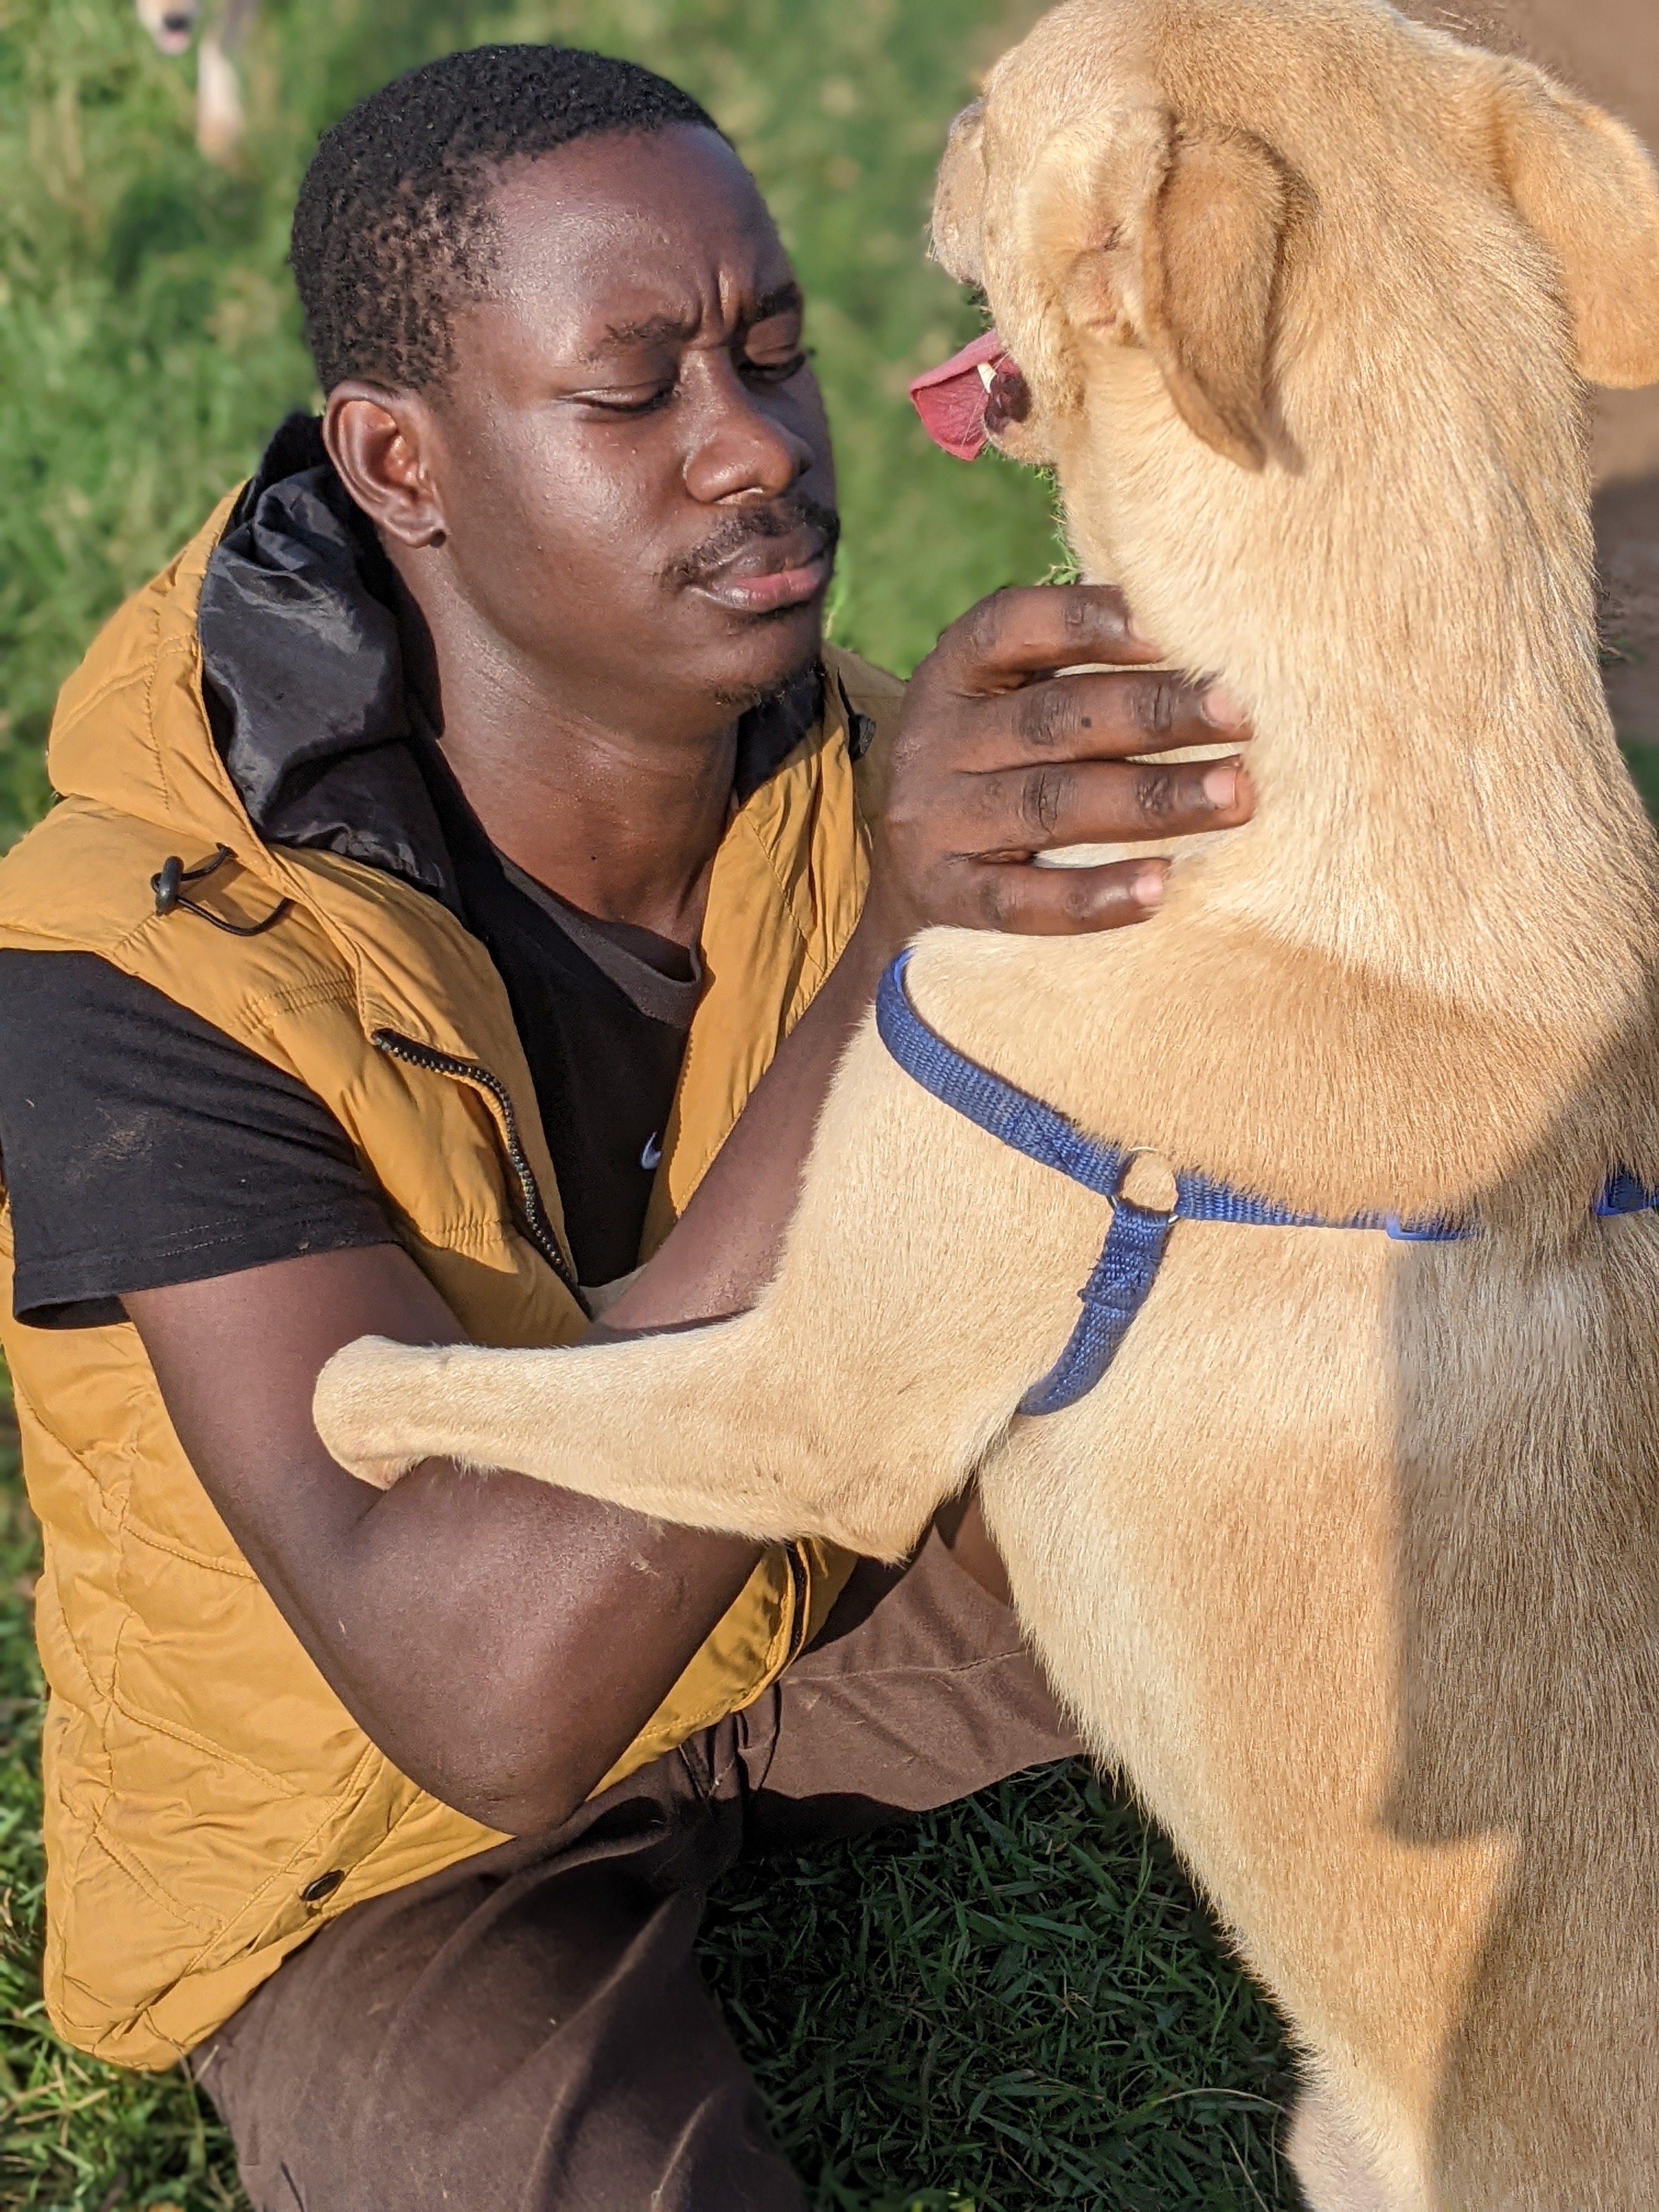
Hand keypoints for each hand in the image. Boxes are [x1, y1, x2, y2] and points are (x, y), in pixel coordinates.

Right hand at [861, 583, 1253, 948]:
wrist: (908, 894)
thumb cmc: (1002, 775)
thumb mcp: (1013, 708)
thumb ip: (1082, 672)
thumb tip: (1206, 628)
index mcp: (954, 675)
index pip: (1010, 627)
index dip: (1087, 622)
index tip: (1172, 628)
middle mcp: (935, 743)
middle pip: (1053, 721)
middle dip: (1156, 714)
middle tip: (1244, 715)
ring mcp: (933, 824)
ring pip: (1050, 806)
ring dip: (1151, 800)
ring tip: (1235, 796)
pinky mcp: (943, 899)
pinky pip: (1021, 901)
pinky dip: (1092, 896)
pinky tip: (1161, 888)